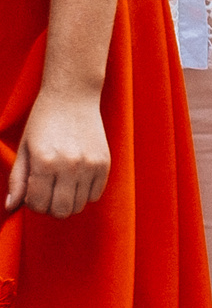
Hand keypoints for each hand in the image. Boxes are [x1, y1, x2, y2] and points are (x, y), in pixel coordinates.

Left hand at [8, 88, 110, 216]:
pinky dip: (84, 193)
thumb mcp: (24, 149)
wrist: (72, 97)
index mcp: (44, 162)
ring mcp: (90, 165)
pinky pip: (96, 194)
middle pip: (61, 210)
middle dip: (50, 208)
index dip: (32, 204)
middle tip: (46, 194)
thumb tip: (11, 207)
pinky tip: (76, 180)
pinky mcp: (105, 163)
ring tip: (61, 187)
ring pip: (79, 205)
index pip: (38, 204)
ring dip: (68, 202)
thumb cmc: (43, 122)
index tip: (32, 194)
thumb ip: (17, 180)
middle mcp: (69, 166)